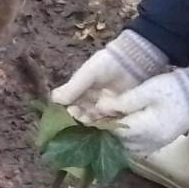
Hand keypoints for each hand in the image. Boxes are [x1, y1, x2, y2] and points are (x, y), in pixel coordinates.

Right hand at [52, 30, 168, 118]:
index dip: (68, 109)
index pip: (70, 103)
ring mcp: (106, 107)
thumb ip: (73, 87)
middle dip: (79, 118)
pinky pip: (109, 122)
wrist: (135, 61)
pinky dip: (105, 125)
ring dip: (91, 123)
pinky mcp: (119, 113)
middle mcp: (92, 100)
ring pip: (94, 120)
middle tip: (82, 118)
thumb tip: (53, 99)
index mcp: (82, 89)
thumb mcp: (88, 73)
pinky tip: (103, 126)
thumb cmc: (108, 63)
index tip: (70, 110)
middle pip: (81, 114)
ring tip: (92, 122)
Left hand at [90, 68, 188, 155]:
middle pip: (121, 143)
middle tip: (100, 119)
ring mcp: (157, 145)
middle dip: (109, 132)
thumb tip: (100, 108)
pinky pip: (139, 149)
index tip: (93, 114)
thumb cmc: (171, 89)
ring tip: (111, 124)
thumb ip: (123, 102)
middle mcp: (150, 142)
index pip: (116, 132)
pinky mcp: (161, 143)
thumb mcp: (146, 91)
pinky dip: (129, 142)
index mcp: (146, 129)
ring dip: (118, 139)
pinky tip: (125, 130)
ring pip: (129, 149)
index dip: (102, 124)